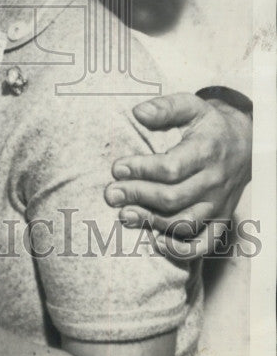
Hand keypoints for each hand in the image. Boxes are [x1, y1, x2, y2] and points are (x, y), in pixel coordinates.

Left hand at [104, 93, 251, 253]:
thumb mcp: (191, 106)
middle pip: (173, 198)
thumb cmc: (209, 125)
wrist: (245, 144)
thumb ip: (165, 107)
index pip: (171, 168)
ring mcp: (218, 205)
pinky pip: (203, 244)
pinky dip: (180, 249)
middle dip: (138, 196)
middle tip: (111, 193)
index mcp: (206, 151)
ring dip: (151, 222)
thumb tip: (138, 113)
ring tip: (125, 214)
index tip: (117, 168)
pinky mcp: (220, 220)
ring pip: (184, 222)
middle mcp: (214, 181)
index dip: (141, 170)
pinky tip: (155, 240)